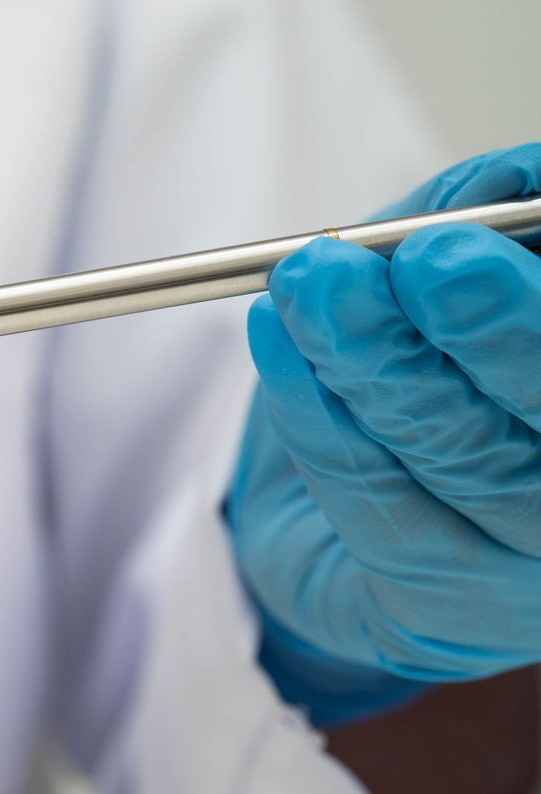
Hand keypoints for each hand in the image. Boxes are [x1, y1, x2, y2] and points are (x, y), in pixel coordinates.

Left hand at [229, 146, 540, 723]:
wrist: (345, 538)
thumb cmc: (438, 383)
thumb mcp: (472, 285)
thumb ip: (495, 228)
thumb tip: (507, 174)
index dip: (532, 301)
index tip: (466, 234)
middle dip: (489, 328)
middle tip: (426, 256)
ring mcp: (529, 578)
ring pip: (459, 454)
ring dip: (377, 357)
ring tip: (313, 280)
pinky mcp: (442, 619)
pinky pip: (377, 505)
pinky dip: (318, 411)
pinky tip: (278, 338)